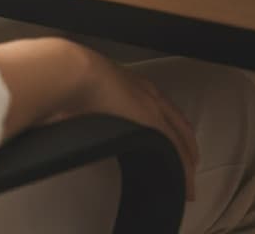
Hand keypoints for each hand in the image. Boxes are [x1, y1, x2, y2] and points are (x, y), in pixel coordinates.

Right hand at [0, 38, 198, 201]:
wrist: (70, 70)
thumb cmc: (66, 78)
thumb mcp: (77, 90)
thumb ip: (77, 104)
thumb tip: (63, 116)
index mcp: (128, 81)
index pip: (158, 104)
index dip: (168, 123)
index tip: (173, 137)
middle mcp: (145, 91)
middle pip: (177, 121)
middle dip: (186, 144)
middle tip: (191, 165)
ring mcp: (150, 106)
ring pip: (181, 138)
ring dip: (187, 162)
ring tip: (190, 182)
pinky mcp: (151, 122)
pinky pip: (175, 151)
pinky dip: (183, 170)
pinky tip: (187, 185)